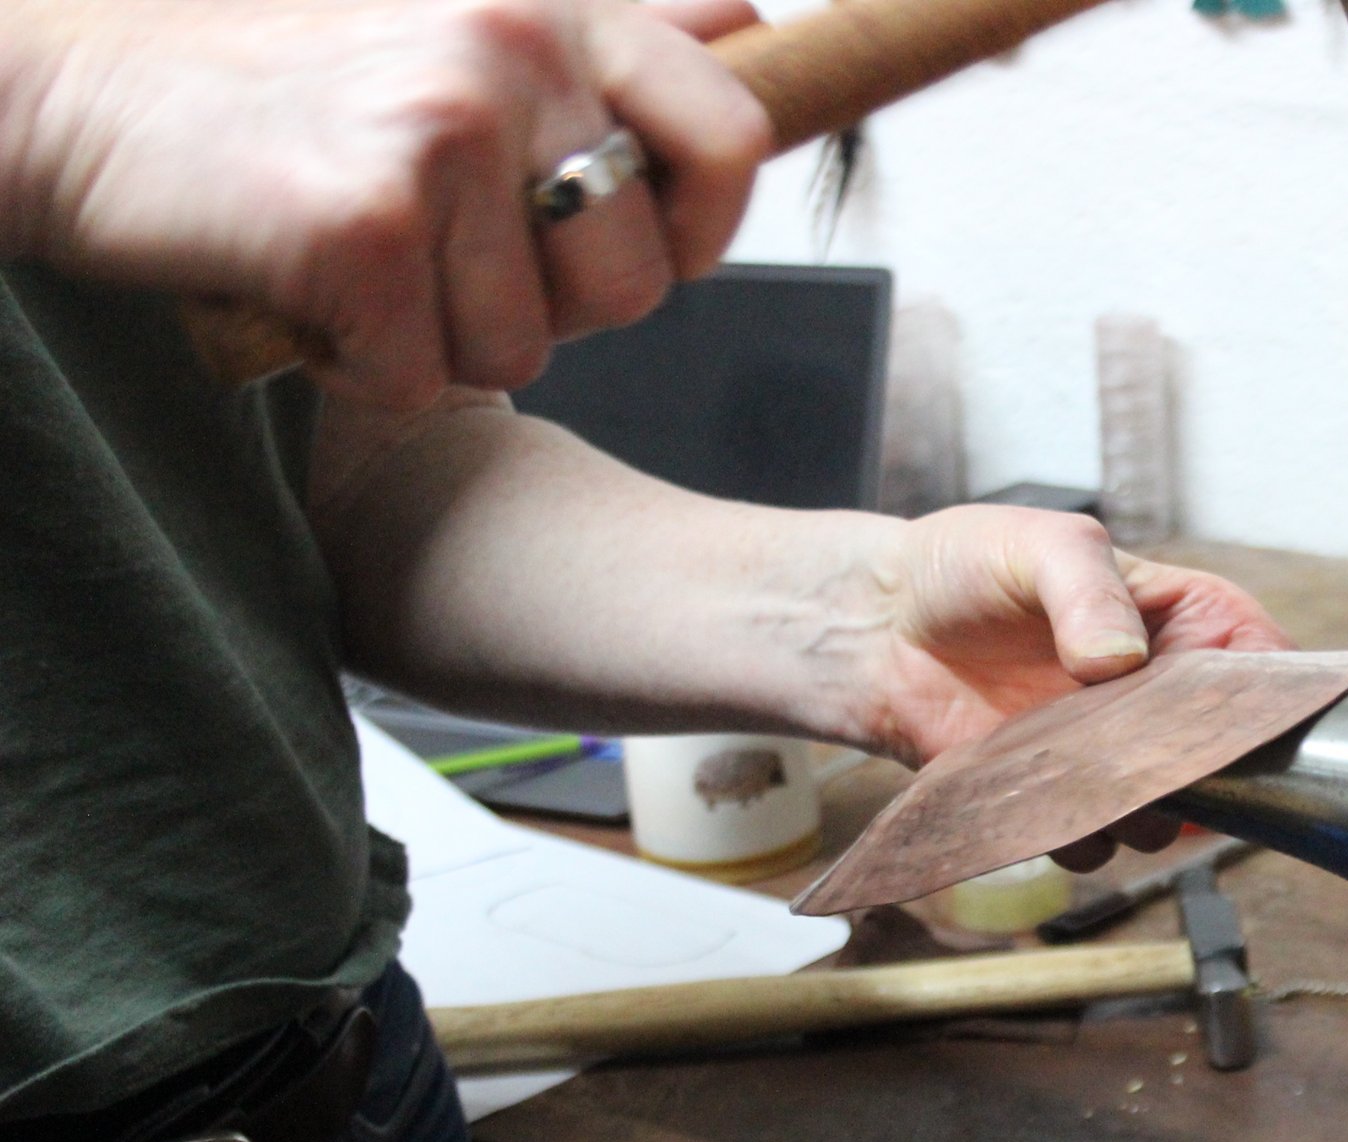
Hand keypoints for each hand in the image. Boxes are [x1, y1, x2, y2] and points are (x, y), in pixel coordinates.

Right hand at [4, 0, 770, 408]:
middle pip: (634, 285)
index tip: (629, 247)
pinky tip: (306, 292)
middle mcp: (509, 52)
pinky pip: (423, 377)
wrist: (75, 101)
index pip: (734, 136)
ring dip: (439, 342)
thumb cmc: (280, 89)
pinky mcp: (362, 224)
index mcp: (551, 11)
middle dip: (546, 310)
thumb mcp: (458, 26)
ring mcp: (436, 134)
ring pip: (524, 349)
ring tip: (361, 261)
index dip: (702, 230)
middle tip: (438, 254)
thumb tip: (751, 24)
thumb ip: (613, 31)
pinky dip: (359, 367)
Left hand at [849, 506, 1295, 868]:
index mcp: (1186, 622)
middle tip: (1146, 754)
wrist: (877, 627)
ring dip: (1134, 811)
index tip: (1238, 722)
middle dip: (1199, 772)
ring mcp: (1115, 755)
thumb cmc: (966, 566)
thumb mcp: (1039, 546)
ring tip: (1078, 770)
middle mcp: (1163, 698)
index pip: (1266, 669)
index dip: (1269, 702)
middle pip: (1227, 761)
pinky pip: (1095, 843)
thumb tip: (1120, 659)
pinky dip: (1073, 834)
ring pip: (1166, 815)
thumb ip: (1087, 590)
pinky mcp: (1062, 798)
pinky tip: (1033, 792)